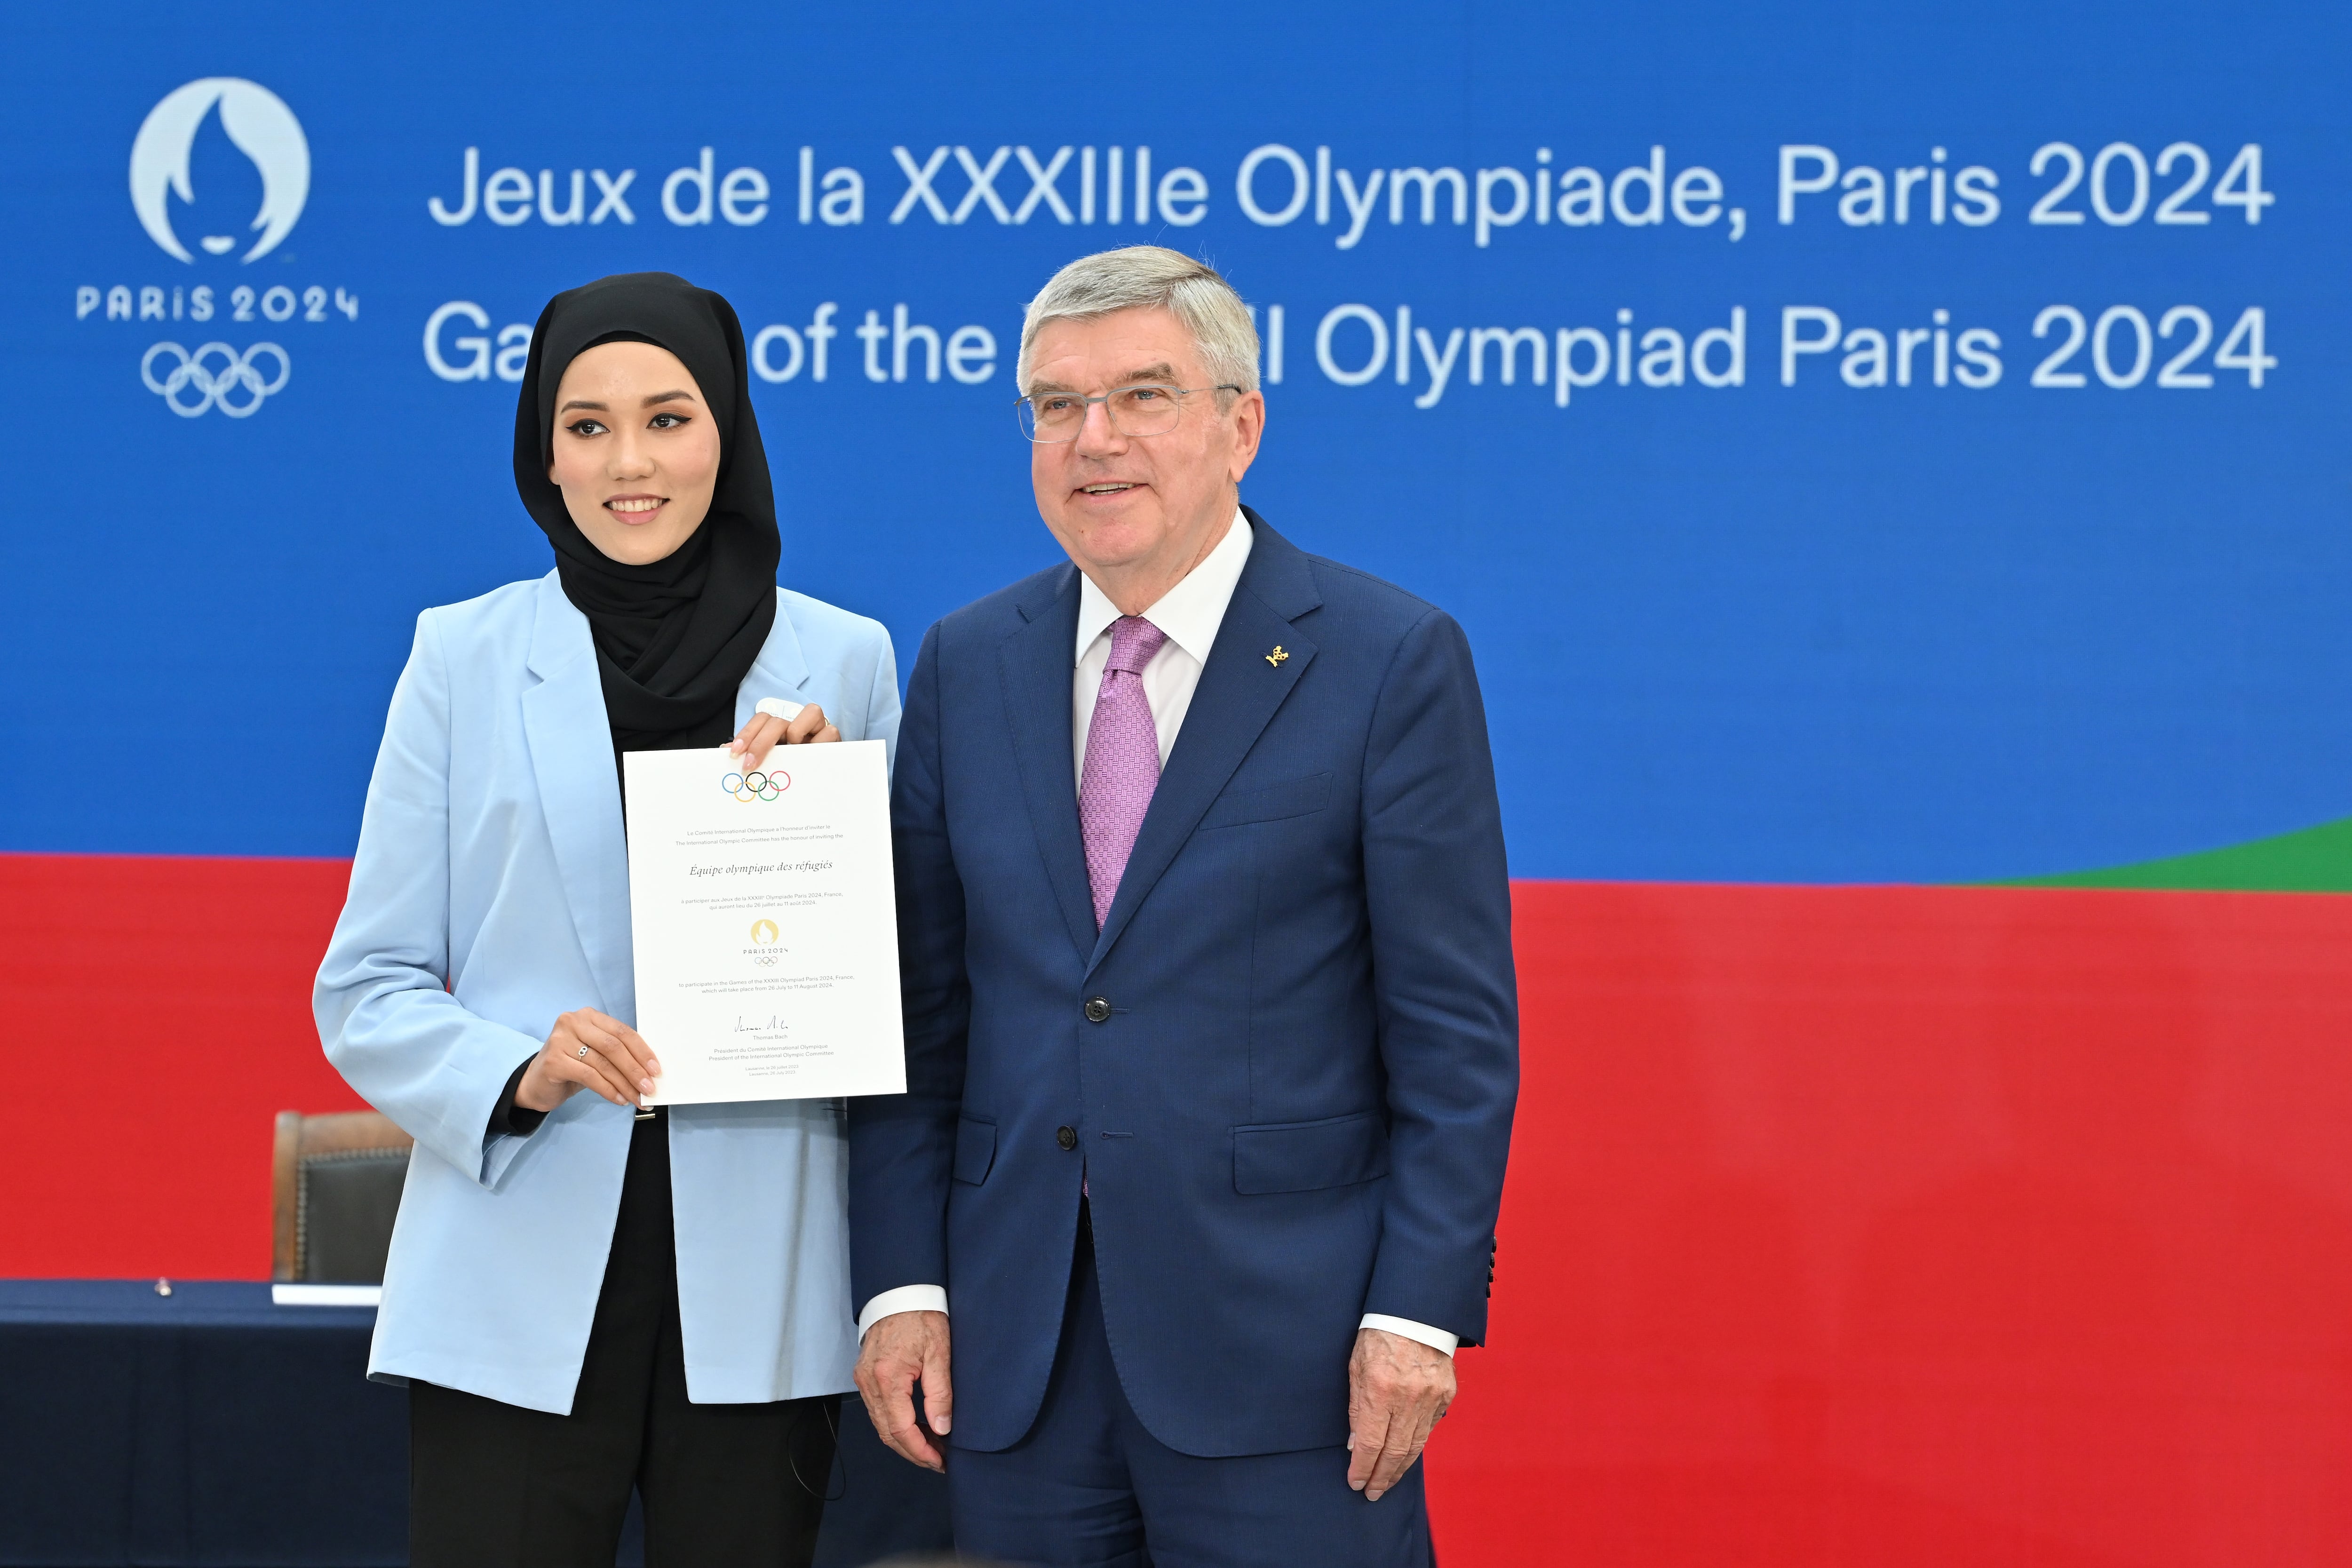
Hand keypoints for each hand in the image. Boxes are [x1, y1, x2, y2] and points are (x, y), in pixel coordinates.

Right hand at [517, 1008, 660, 1112]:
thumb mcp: (596, 1054)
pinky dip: (608, 1089)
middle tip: (650, 1088)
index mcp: (589, 1016)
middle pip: (614, 1046)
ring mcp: (560, 1040)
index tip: (656, 1069)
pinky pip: (589, 1076)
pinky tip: (619, 1099)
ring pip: (603, 1063)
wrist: (536, 1083)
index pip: (622, 1031)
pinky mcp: (553, 1061)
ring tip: (637, 1098)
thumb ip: (617, 1054)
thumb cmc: (572, 1067)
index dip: (642, 1051)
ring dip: (624, 1084)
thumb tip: (649, 1070)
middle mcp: (573, 1022)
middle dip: (635, 1069)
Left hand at [729, 701, 838, 770]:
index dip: (747, 733)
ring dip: (796, 733)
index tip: (734, 753)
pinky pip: (830, 731)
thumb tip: (723, 751)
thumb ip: (750, 756)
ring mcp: (818, 728)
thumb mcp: (771, 765)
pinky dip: (820, 743)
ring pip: (812, 711)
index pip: (762, 719)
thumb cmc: (795, 773)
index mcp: (782, 728)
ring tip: (791, 753)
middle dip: (761, 741)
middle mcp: (799, 724)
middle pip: (778, 719)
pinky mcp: (835, 738)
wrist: (824, 787)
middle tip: (750, 765)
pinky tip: (811, 759)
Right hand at [853, 1309, 952, 1471]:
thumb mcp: (939, 1353)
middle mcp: (869, 1383)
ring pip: (881, 1424)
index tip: (940, 1462)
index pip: (900, 1430)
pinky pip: (878, 1410)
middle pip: (887, 1433)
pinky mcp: (865, 1376)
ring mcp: (863, 1380)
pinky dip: (895, 1425)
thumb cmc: (922, 1317)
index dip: (920, 1451)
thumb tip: (942, 1428)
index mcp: (887, 1378)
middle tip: (938, 1460)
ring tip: (931, 1447)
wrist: (900, 1292)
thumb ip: (940, 1393)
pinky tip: (916, 1427)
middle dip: (913, 1452)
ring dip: (904, 1440)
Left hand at [1346, 1326, 1455, 1500]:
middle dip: (1382, 1477)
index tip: (1355, 1483)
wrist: (1415, 1311)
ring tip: (1387, 1482)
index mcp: (1381, 1389)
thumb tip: (1356, 1445)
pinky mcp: (1446, 1394)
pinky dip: (1417, 1444)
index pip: (1371, 1443)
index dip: (1363, 1468)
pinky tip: (1406, 1454)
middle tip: (1372, 1493)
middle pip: (1395, 1451)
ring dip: (1400, 1468)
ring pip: (1416, 1445)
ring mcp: (1431, 1397)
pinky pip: (1430, 1427)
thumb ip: (1357, 1408)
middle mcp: (1409, 1397)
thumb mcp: (1356, 1367)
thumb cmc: (1378, 1335)